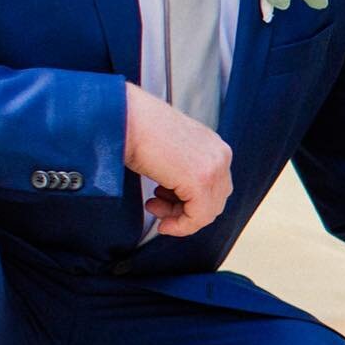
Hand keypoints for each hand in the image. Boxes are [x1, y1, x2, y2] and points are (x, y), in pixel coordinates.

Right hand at [123, 83, 233, 236]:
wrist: (123, 117)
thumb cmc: (137, 129)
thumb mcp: (171, 150)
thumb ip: (184, 169)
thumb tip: (181, 196)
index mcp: (214, 145)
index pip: (216, 186)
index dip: (192, 202)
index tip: (167, 206)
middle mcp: (220, 155)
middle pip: (215, 200)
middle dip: (186, 210)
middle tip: (158, 207)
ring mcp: (214, 167)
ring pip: (208, 211)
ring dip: (180, 217)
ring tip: (154, 207)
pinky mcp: (201, 180)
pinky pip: (198, 217)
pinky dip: (181, 226)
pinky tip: (162, 224)